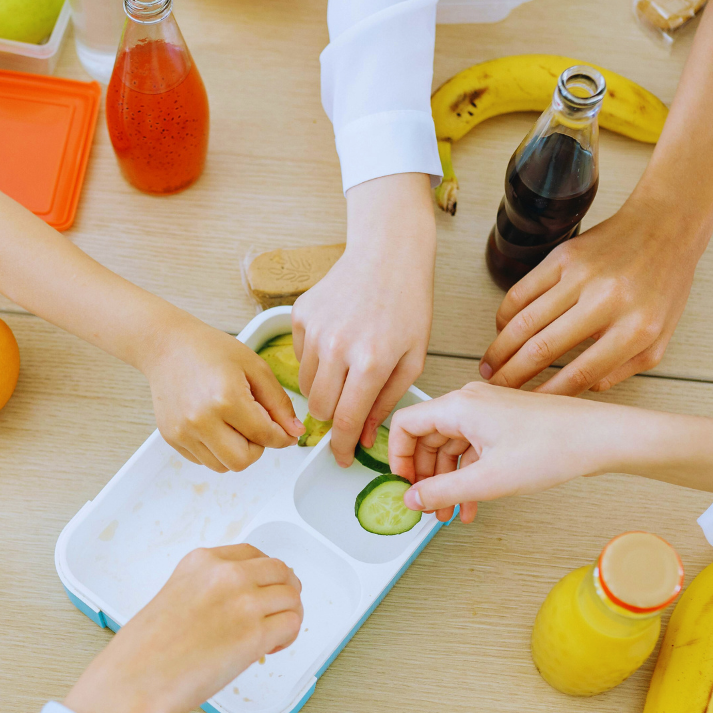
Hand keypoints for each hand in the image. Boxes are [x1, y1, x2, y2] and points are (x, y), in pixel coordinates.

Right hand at [64, 544, 303, 712]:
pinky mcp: (255, 634)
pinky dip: (288, 637)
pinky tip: (269, 649)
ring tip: (272, 636)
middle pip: (279, 570)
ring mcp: (243, 602)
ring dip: (289, 616)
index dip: (265, 573)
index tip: (264, 588)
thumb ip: (207, 591)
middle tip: (279, 611)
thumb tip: (234, 607)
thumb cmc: (144, 651)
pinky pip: (292, 624)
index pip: (252, 553)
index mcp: (201, 562)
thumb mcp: (173, 597)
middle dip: (284, 590)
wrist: (134, 680)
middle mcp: (226, 574)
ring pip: (292, 597)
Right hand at [142, 320, 303, 472]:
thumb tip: (295, 432)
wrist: (167, 346)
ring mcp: (183, 432)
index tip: (286, 434)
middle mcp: (201, 420)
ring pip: (222, 466)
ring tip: (232, 423)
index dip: (282, 437)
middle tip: (254, 426)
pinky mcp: (172, 437)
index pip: (265, 436)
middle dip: (256, 448)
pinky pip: (203, 460)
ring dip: (235, 451)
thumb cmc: (210, 350)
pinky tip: (213, 423)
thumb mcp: (254, 367)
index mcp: (226, 399)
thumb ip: (278, 402)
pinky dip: (215, 449)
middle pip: (242, 462)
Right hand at [293, 173, 434, 467]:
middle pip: (319, 408)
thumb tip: (362, 436)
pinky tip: (337, 342)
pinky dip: (315, 361)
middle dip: (332, 418)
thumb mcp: (412, 359)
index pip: (345, 420)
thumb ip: (386, 401)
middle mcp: (337, 347)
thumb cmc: (408, 304)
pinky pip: (299, 357)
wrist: (387, 253)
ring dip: (323, 389)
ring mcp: (315, 330)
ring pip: (306, 385)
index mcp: (371, 361)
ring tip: (347, 369)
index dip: (340, 447)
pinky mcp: (300, 315)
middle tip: (348, 408)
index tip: (339, 458)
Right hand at [389, 381, 712, 519]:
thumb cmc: (553, 447)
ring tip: (450, 513)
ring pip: (451, 447)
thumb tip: (411, 500)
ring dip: (447, 481)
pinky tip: (473, 504)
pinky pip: (473, 449)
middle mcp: (470, 403)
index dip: (397, 457)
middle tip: (426, 506)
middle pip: (428, 438)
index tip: (403, 485)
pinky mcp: (506, 424)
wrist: (599, 438)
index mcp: (459, 406)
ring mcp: (489, 412)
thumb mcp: (488, 479)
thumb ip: (442, 491)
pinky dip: (468, 476)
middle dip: (425, 476)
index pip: (406, 424)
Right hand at [481, 199, 703, 394]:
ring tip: (489, 367)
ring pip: (525, 321)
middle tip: (496, 390)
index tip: (529, 405)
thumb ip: (625, 369)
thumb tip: (584, 389)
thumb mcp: (660, 338)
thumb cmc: (663, 285)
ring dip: (500, 349)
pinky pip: (522, 291)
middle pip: (543, 349)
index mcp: (636, 329)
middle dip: (512, 376)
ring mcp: (582, 276)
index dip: (548, 394)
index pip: (581, 373)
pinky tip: (502, 330)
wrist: (665, 227)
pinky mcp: (564, 255)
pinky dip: (505, 315)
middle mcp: (607, 301)